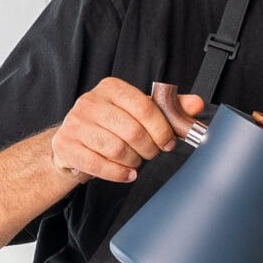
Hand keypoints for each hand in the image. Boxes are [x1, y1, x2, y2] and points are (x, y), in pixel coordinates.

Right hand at [49, 78, 202, 185]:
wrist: (73, 141)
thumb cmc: (110, 126)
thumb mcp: (138, 113)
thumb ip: (168, 108)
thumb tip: (196, 104)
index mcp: (111, 88)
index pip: (145, 107)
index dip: (162, 129)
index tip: (168, 142)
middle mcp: (90, 101)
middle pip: (133, 131)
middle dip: (149, 149)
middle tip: (151, 153)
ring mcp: (75, 123)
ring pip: (117, 149)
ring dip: (134, 161)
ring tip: (135, 160)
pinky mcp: (66, 146)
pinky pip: (99, 165)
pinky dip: (119, 174)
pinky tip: (127, 173)